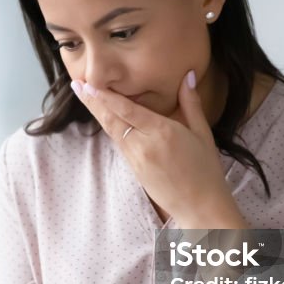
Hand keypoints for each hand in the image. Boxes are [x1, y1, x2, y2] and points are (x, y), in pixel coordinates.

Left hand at [72, 70, 246, 228]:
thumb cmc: (206, 170)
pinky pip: (119, 144)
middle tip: (76, 83)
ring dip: (97, 113)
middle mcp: (145, 145)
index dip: (105, 96)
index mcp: (163, 133)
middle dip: (92, 101)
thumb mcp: (202, 133)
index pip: (127, 110)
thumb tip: (188, 75)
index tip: (89, 83)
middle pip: (111, 119)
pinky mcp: (134, 170)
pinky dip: (109, 127)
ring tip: (83, 95)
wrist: (200, 208)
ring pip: (112, 131)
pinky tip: (103, 117)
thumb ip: (191, 103)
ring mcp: (136, 160)